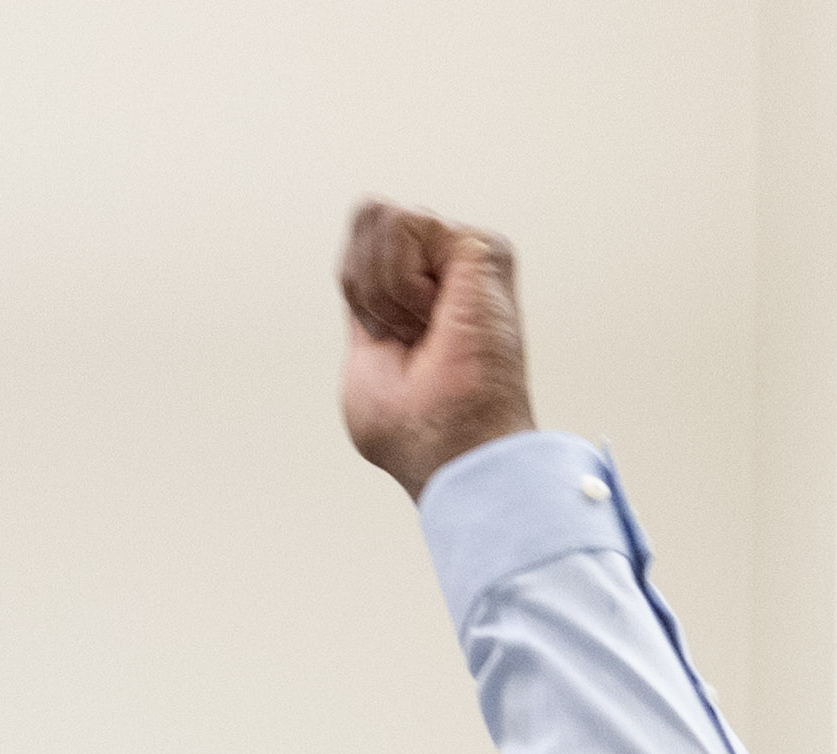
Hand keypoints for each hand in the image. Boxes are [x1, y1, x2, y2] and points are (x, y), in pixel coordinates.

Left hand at [334, 201, 532, 493]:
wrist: (454, 452)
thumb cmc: (415, 430)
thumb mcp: (366, 359)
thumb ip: (364, 305)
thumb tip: (356, 264)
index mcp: (423, 292)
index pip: (361, 245)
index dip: (357, 291)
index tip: (390, 346)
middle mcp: (449, 266)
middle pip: (367, 217)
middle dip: (366, 285)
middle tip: (407, 338)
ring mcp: (467, 254)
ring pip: (380, 217)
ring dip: (384, 288)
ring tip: (423, 332)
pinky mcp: (480, 246)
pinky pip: (404, 223)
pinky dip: (400, 282)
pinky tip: (434, 318)